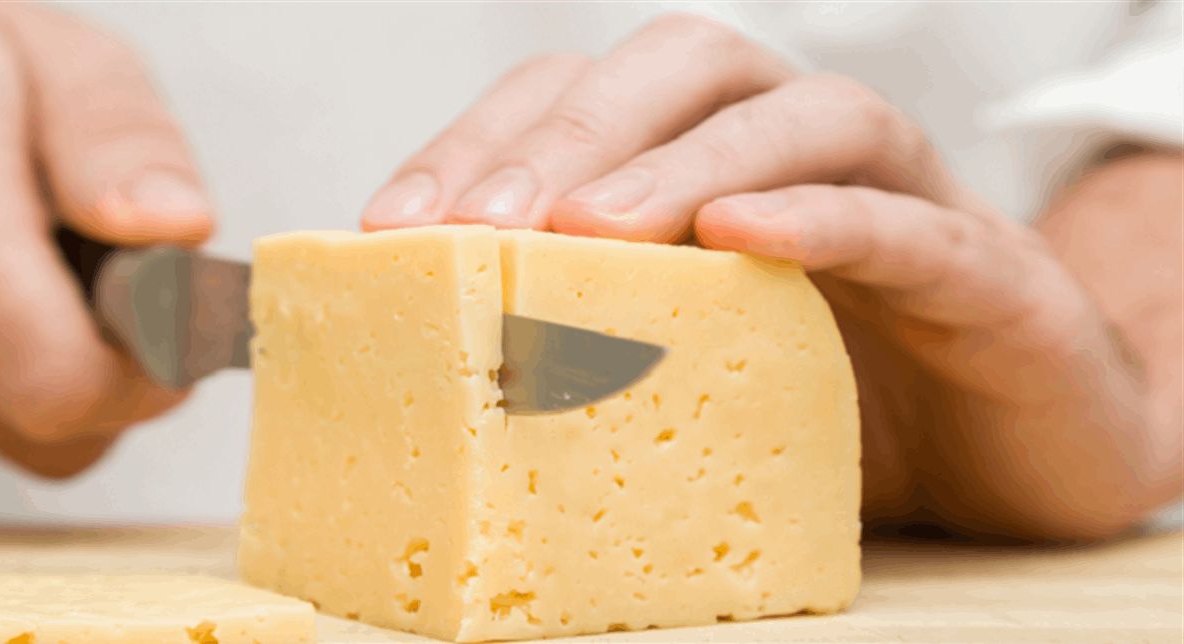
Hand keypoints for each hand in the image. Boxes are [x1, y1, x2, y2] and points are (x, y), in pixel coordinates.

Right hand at [0, 3, 210, 475]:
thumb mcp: (59, 59)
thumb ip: (121, 140)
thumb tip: (176, 228)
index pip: (62, 383)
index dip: (149, 364)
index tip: (171, 307)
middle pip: (53, 424)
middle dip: (117, 362)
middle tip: (106, 269)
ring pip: (16, 435)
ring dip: (62, 369)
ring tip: (35, 268)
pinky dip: (5, 377)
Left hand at [362, 14, 1180, 538]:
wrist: (1018, 460)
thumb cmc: (832, 405)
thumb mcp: (680, 372)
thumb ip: (580, 342)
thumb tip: (422, 362)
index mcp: (712, 165)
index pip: (582, 104)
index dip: (480, 143)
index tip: (391, 225)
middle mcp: (800, 155)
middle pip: (684, 73)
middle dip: (568, 137)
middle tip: (476, 226)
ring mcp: (904, 196)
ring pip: (802, 116)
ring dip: (683, 160)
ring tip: (589, 232)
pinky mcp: (986, 272)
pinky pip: (908, 222)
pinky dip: (823, 216)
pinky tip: (741, 235)